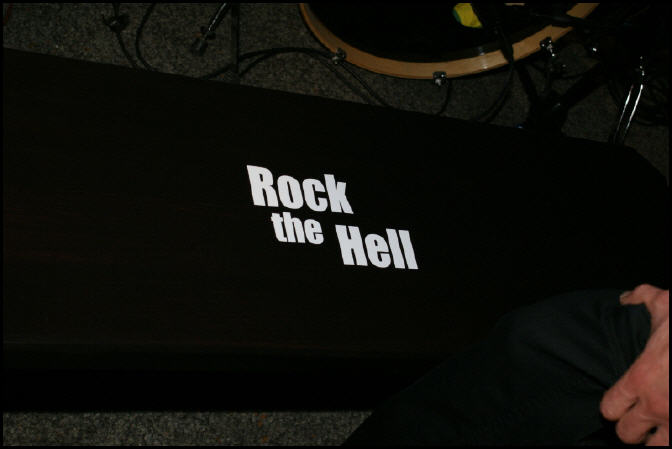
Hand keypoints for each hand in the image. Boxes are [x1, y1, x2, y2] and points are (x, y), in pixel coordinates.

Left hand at [600, 284, 668, 445]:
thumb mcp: (665, 303)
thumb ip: (641, 299)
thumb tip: (625, 299)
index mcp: (641, 379)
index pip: (610, 408)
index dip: (613, 407)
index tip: (619, 404)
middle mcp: (657, 406)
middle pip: (627, 435)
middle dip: (632, 429)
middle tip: (639, 420)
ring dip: (656, 442)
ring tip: (660, 433)